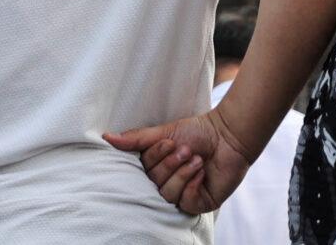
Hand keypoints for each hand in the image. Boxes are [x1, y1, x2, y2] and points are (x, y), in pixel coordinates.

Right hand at [102, 106, 255, 215]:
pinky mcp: (198, 203)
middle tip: (187, 149)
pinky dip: (193, 184)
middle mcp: (167, 183)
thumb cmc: (198, 131)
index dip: (155, 157)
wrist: (228, 136)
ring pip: (168, 194)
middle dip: (171, 164)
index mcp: (157, 168)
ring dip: (183, 172)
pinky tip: (202, 172)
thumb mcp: (164, 132)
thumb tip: (107, 137)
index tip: (170, 141)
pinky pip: (185, 202)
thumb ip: (137, 139)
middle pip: (154, 183)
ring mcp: (183, 195)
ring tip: (197, 158)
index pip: (144, 171)